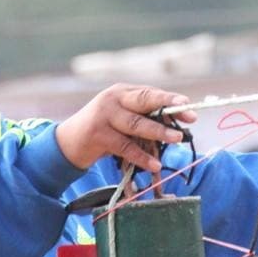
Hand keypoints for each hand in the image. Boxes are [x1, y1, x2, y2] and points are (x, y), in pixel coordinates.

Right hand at [55, 84, 196, 172]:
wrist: (69, 142)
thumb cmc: (103, 129)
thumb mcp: (121, 117)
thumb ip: (141, 117)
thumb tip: (175, 125)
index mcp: (122, 92)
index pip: (149, 93)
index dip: (170, 99)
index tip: (188, 105)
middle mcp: (113, 99)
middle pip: (144, 101)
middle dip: (167, 108)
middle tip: (189, 117)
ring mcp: (104, 116)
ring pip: (136, 124)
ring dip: (158, 132)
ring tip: (177, 138)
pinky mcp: (98, 135)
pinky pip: (125, 146)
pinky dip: (141, 156)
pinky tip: (155, 164)